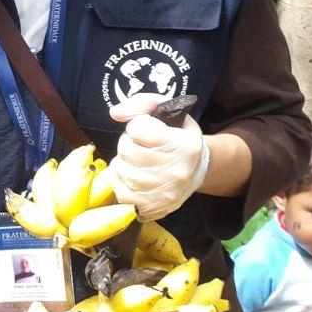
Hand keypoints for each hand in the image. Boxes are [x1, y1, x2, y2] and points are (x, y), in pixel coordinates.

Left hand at [108, 94, 209, 221]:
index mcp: (186, 145)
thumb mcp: (169, 113)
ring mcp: (166, 193)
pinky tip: (132, 177)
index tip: (147, 130)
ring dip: (123, 162)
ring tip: (136, 161)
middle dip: (127, 144)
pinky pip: (120, 192)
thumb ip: (144, 103)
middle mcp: (178, 171)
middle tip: (139, 146)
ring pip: (120, 170)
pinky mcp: (153, 208)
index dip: (137, 126)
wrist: (195, 170)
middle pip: (126, 149)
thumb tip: (115, 113)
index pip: (137, 128)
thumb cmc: (177, 137)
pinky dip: (120, 182)